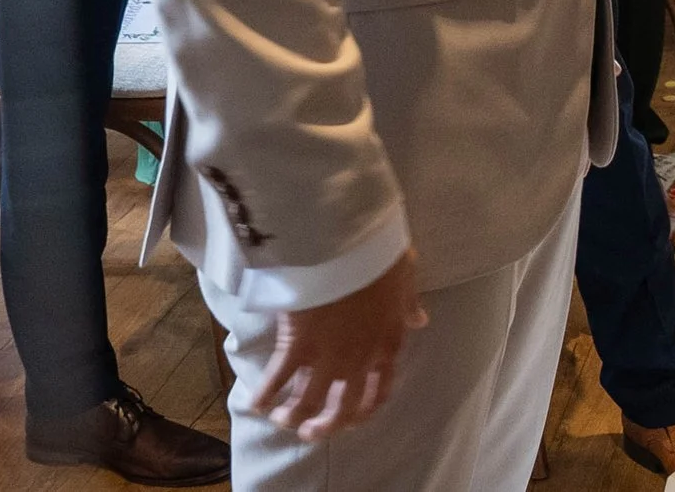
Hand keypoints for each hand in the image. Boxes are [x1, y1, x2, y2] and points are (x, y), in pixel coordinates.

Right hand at [251, 251, 427, 441]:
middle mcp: (359, 360)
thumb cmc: (379, 254)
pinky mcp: (297, 346)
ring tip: (280, 420)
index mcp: (387, 344)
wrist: (347, 243)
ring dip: (293, 417)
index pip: (380, 391)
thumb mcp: (405, 278)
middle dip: (326, 426)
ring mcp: (328, 357)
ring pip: (308, 403)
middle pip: (343, 408)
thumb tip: (421, 320)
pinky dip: (263, 395)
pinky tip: (253, 403)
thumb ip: (409, 304)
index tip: (351, 417)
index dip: (364, 410)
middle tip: (311, 431)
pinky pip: (277, 380)